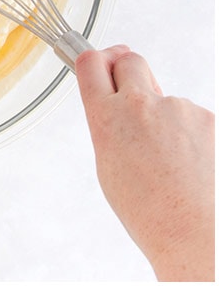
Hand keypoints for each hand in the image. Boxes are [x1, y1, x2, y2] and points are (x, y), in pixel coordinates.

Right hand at [78, 45, 214, 281]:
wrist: (198, 237)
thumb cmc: (154, 214)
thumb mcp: (108, 165)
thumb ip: (108, 124)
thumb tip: (114, 107)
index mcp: (107, 117)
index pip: (90, 62)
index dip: (96, 59)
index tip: (101, 61)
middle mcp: (141, 104)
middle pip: (130, 61)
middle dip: (129, 72)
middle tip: (134, 94)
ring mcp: (179, 109)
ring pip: (167, 98)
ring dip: (167, 116)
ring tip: (172, 159)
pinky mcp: (209, 119)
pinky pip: (194, 117)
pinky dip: (193, 134)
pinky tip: (192, 163)